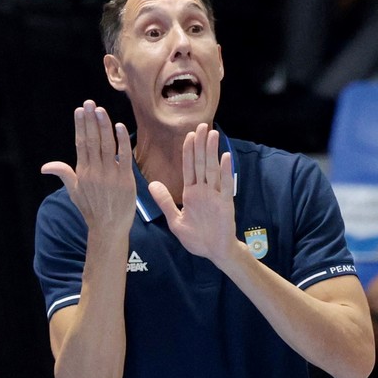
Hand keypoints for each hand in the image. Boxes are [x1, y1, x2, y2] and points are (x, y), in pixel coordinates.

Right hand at [41, 100, 135, 234]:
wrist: (108, 227)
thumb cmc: (91, 209)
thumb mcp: (74, 192)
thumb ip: (64, 174)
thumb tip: (45, 166)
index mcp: (83, 172)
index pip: (81, 144)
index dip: (80, 126)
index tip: (79, 110)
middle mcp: (95, 171)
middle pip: (92, 140)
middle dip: (90, 120)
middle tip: (89, 103)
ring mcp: (110, 174)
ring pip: (107, 145)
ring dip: (104, 126)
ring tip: (101, 110)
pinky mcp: (125, 179)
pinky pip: (124, 156)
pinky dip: (122, 141)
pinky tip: (119, 126)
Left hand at [149, 124, 235, 262]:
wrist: (214, 252)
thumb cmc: (196, 239)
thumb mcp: (175, 221)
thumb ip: (165, 202)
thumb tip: (151, 184)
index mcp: (191, 193)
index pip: (189, 167)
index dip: (189, 151)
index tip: (189, 134)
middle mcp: (204, 191)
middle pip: (201, 163)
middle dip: (201, 144)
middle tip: (203, 125)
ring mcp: (215, 196)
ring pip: (212, 169)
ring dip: (212, 152)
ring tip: (212, 134)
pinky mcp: (225, 204)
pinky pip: (226, 185)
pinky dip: (226, 171)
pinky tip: (225, 157)